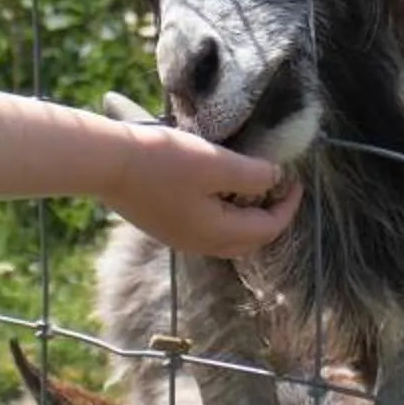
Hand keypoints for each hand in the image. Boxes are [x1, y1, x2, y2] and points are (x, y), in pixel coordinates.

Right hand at [97, 118, 299, 259]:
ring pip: (227, 236)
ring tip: (250, 185)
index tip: (296, 180)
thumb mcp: (215, 162)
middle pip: (249, 240)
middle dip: (269, 217)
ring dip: (245, 216)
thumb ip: (252, 174)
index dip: (288, 206)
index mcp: (217, 233)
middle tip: (277, 187)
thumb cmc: (163, 160)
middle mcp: (200, 244)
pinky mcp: (164, 225)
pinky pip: (206, 228)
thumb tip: (275, 179)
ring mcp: (179, 237)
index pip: (268, 229)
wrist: (107, 163)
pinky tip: (217, 188)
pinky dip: (223, 214)